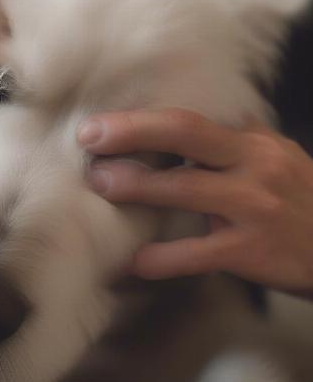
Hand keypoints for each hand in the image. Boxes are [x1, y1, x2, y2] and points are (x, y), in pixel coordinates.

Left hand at [78, 108, 312, 296]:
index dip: (140, 120)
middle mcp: (253, 166)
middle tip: (88, 139)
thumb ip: (236, 139)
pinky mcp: (253, 252)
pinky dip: (162, 259)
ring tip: (100, 185)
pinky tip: (133, 262)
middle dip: (131, 133)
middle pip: (184, 134)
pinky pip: (198, 254)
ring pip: (184, 189)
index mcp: (251, 142)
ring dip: (136, 186)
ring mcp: (254, 208)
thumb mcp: (277, 158)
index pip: (187, 120)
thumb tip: (194, 119)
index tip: (99, 125)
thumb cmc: (301, 199)